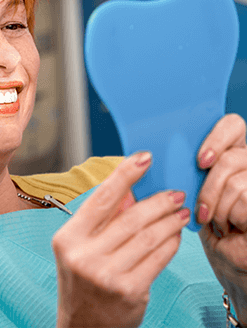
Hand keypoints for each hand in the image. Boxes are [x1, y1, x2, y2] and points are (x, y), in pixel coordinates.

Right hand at [52, 152, 189, 327]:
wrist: (83, 327)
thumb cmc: (82, 282)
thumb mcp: (81, 247)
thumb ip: (103, 219)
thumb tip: (132, 192)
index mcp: (68, 238)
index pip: (100, 199)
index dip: (124, 175)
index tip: (143, 158)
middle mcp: (84, 255)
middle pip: (131, 217)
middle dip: (158, 201)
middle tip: (175, 193)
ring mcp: (107, 275)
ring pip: (149, 236)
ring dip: (170, 221)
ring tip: (180, 211)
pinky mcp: (130, 292)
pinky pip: (158, 258)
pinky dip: (171, 243)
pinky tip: (176, 235)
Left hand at [195, 113, 246, 324]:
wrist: (229, 257)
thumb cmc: (205, 220)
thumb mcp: (187, 188)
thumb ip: (178, 165)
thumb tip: (144, 153)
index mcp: (230, 151)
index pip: (234, 124)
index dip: (218, 137)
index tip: (200, 161)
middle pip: (234, 156)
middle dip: (212, 185)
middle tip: (203, 205)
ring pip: (239, 181)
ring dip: (219, 205)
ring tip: (214, 219)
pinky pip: (245, 201)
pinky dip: (232, 216)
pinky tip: (228, 227)